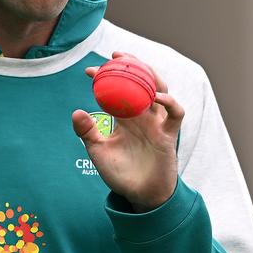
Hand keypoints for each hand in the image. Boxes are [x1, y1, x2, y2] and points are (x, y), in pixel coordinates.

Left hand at [72, 52, 182, 210]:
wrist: (139, 195)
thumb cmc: (120, 174)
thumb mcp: (98, 151)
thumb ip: (87, 132)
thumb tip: (76, 112)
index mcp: (125, 118)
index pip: (118, 90)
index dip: (106, 78)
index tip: (90, 71)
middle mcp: (142, 116)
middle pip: (142, 82)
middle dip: (131, 66)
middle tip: (116, 56)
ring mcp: (157, 123)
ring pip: (161, 90)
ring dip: (150, 75)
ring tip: (137, 65)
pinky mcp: (169, 135)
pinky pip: (176, 113)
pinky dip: (170, 102)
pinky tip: (156, 96)